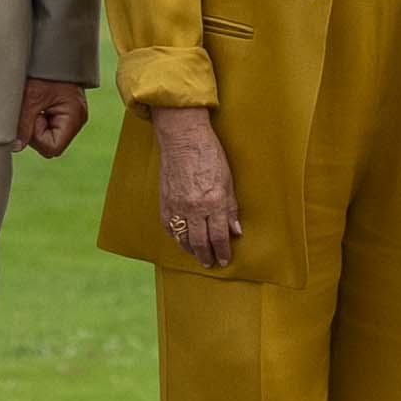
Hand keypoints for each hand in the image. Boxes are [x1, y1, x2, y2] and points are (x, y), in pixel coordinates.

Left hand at [14, 74, 86, 158]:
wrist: (53, 46)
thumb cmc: (45, 68)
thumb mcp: (31, 97)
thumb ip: (23, 125)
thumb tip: (15, 147)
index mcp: (74, 117)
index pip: (52, 148)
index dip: (37, 136)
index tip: (33, 114)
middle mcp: (76, 119)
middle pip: (50, 143)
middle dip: (35, 130)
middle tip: (32, 107)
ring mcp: (70, 114)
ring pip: (47, 134)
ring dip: (35, 121)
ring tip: (34, 101)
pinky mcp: (62, 109)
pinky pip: (47, 123)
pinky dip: (37, 115)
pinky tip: (36, 101)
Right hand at [148, 102, 241, 268]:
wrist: (183, 138)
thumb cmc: (209, 154)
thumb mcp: (228, 180)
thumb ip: (230, 208)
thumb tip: (235, 231)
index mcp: (214, 201)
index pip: (219, 236)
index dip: (223, 252)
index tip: (224, 260)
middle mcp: (195, 207)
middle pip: (201, 242)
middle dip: (207, 256)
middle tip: (211, 263)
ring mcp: (177, 206)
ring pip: (184, 239)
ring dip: (192, 251)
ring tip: (198, 256)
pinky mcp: (165, 202)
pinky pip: (170, 227)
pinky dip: (177, 237)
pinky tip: (183, 240)